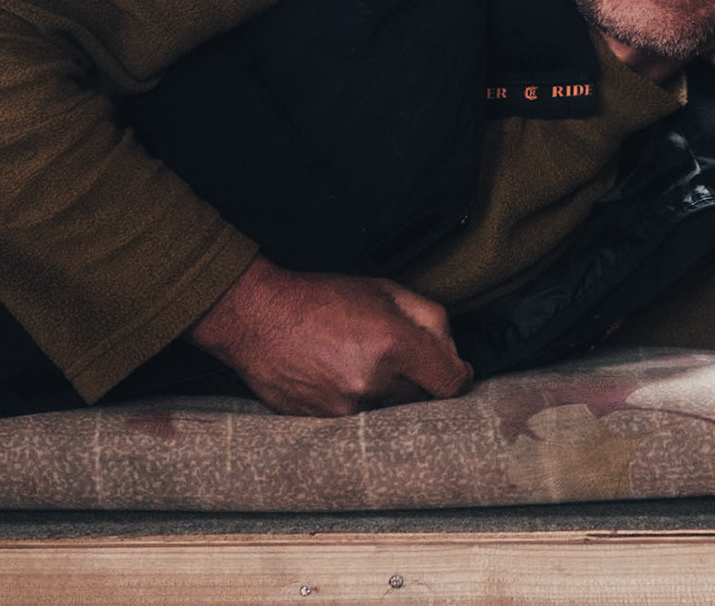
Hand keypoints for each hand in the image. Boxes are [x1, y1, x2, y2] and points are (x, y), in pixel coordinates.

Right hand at [186, 255, 474, 415]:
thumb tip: (452, 350)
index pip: (450, 383)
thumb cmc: (321, 298)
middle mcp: (372, 382)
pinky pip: (360, 421)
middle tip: (398, 357)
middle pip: (422, 398)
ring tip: (359, 363)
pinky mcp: (324, 424)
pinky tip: (337, 376)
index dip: (458, 377)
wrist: (256, 319)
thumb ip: (429, 318)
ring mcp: (346, 409)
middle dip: (418, 380)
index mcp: (392, 344)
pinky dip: (359, 403)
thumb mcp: (384, 289)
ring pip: (391, 412)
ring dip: (388, 393)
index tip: (454, 371)